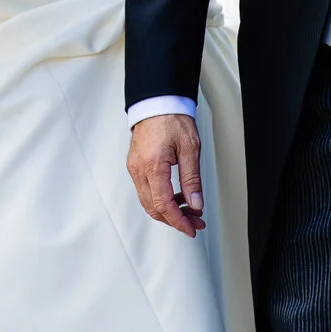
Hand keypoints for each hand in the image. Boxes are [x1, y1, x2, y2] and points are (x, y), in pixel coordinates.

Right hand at [128, 114, 205, 235]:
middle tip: (196, 222)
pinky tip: (177, 198)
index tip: (191, 229)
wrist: (157, 102)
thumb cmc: (172, 118)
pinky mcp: (136, 166)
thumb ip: (192, 179)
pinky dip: (161, 200)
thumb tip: (195, 204)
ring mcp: (134, 168)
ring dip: (168, 211)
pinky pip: (146, 191)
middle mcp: (139, 169)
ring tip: (190, 210)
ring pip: (148, 202)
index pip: (163, 205)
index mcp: (152, 165)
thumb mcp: (190, 149)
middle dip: (175, 220)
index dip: (178, 221)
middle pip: (153, 208)